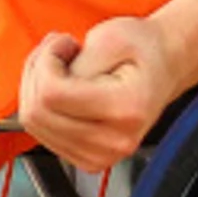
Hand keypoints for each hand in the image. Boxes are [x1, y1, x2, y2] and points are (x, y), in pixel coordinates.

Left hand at [18, 15, 178, 174]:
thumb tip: (49, 82)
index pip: (51, 94)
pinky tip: (62, 89)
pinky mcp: (90, 159)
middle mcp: (115, 140)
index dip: (45, 61)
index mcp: (125, 108)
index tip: (64, 44)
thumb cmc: (143, 48)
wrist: (164, 65)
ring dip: (37, 88)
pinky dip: (43, 107)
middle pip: (37, 112)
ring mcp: (102, 155)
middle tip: (61, 51)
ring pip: (34, 124)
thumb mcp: (111, 36)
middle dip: (38, 72)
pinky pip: (42, 134)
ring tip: (63, 68)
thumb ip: (77, 62)